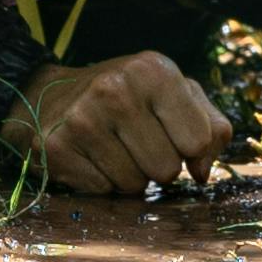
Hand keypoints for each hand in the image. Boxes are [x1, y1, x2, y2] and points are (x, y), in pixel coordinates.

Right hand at [4, 49, 230, 192]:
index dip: (189, 148)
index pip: (198, 142)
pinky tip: (90, 156)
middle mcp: (116, 89)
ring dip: (129, 175)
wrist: (51, 93)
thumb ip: (210, 128)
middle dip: (158, 165)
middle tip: (137, 142)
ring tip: (113, 148)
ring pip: (134, 185)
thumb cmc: (127, 97)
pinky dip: (101, 181)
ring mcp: (82, 118)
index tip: (170, 132)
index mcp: (153, 70)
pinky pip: (102, 191)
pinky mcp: (56, 147)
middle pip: (167, 170)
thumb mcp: (175, 94)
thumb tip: (201, 173)